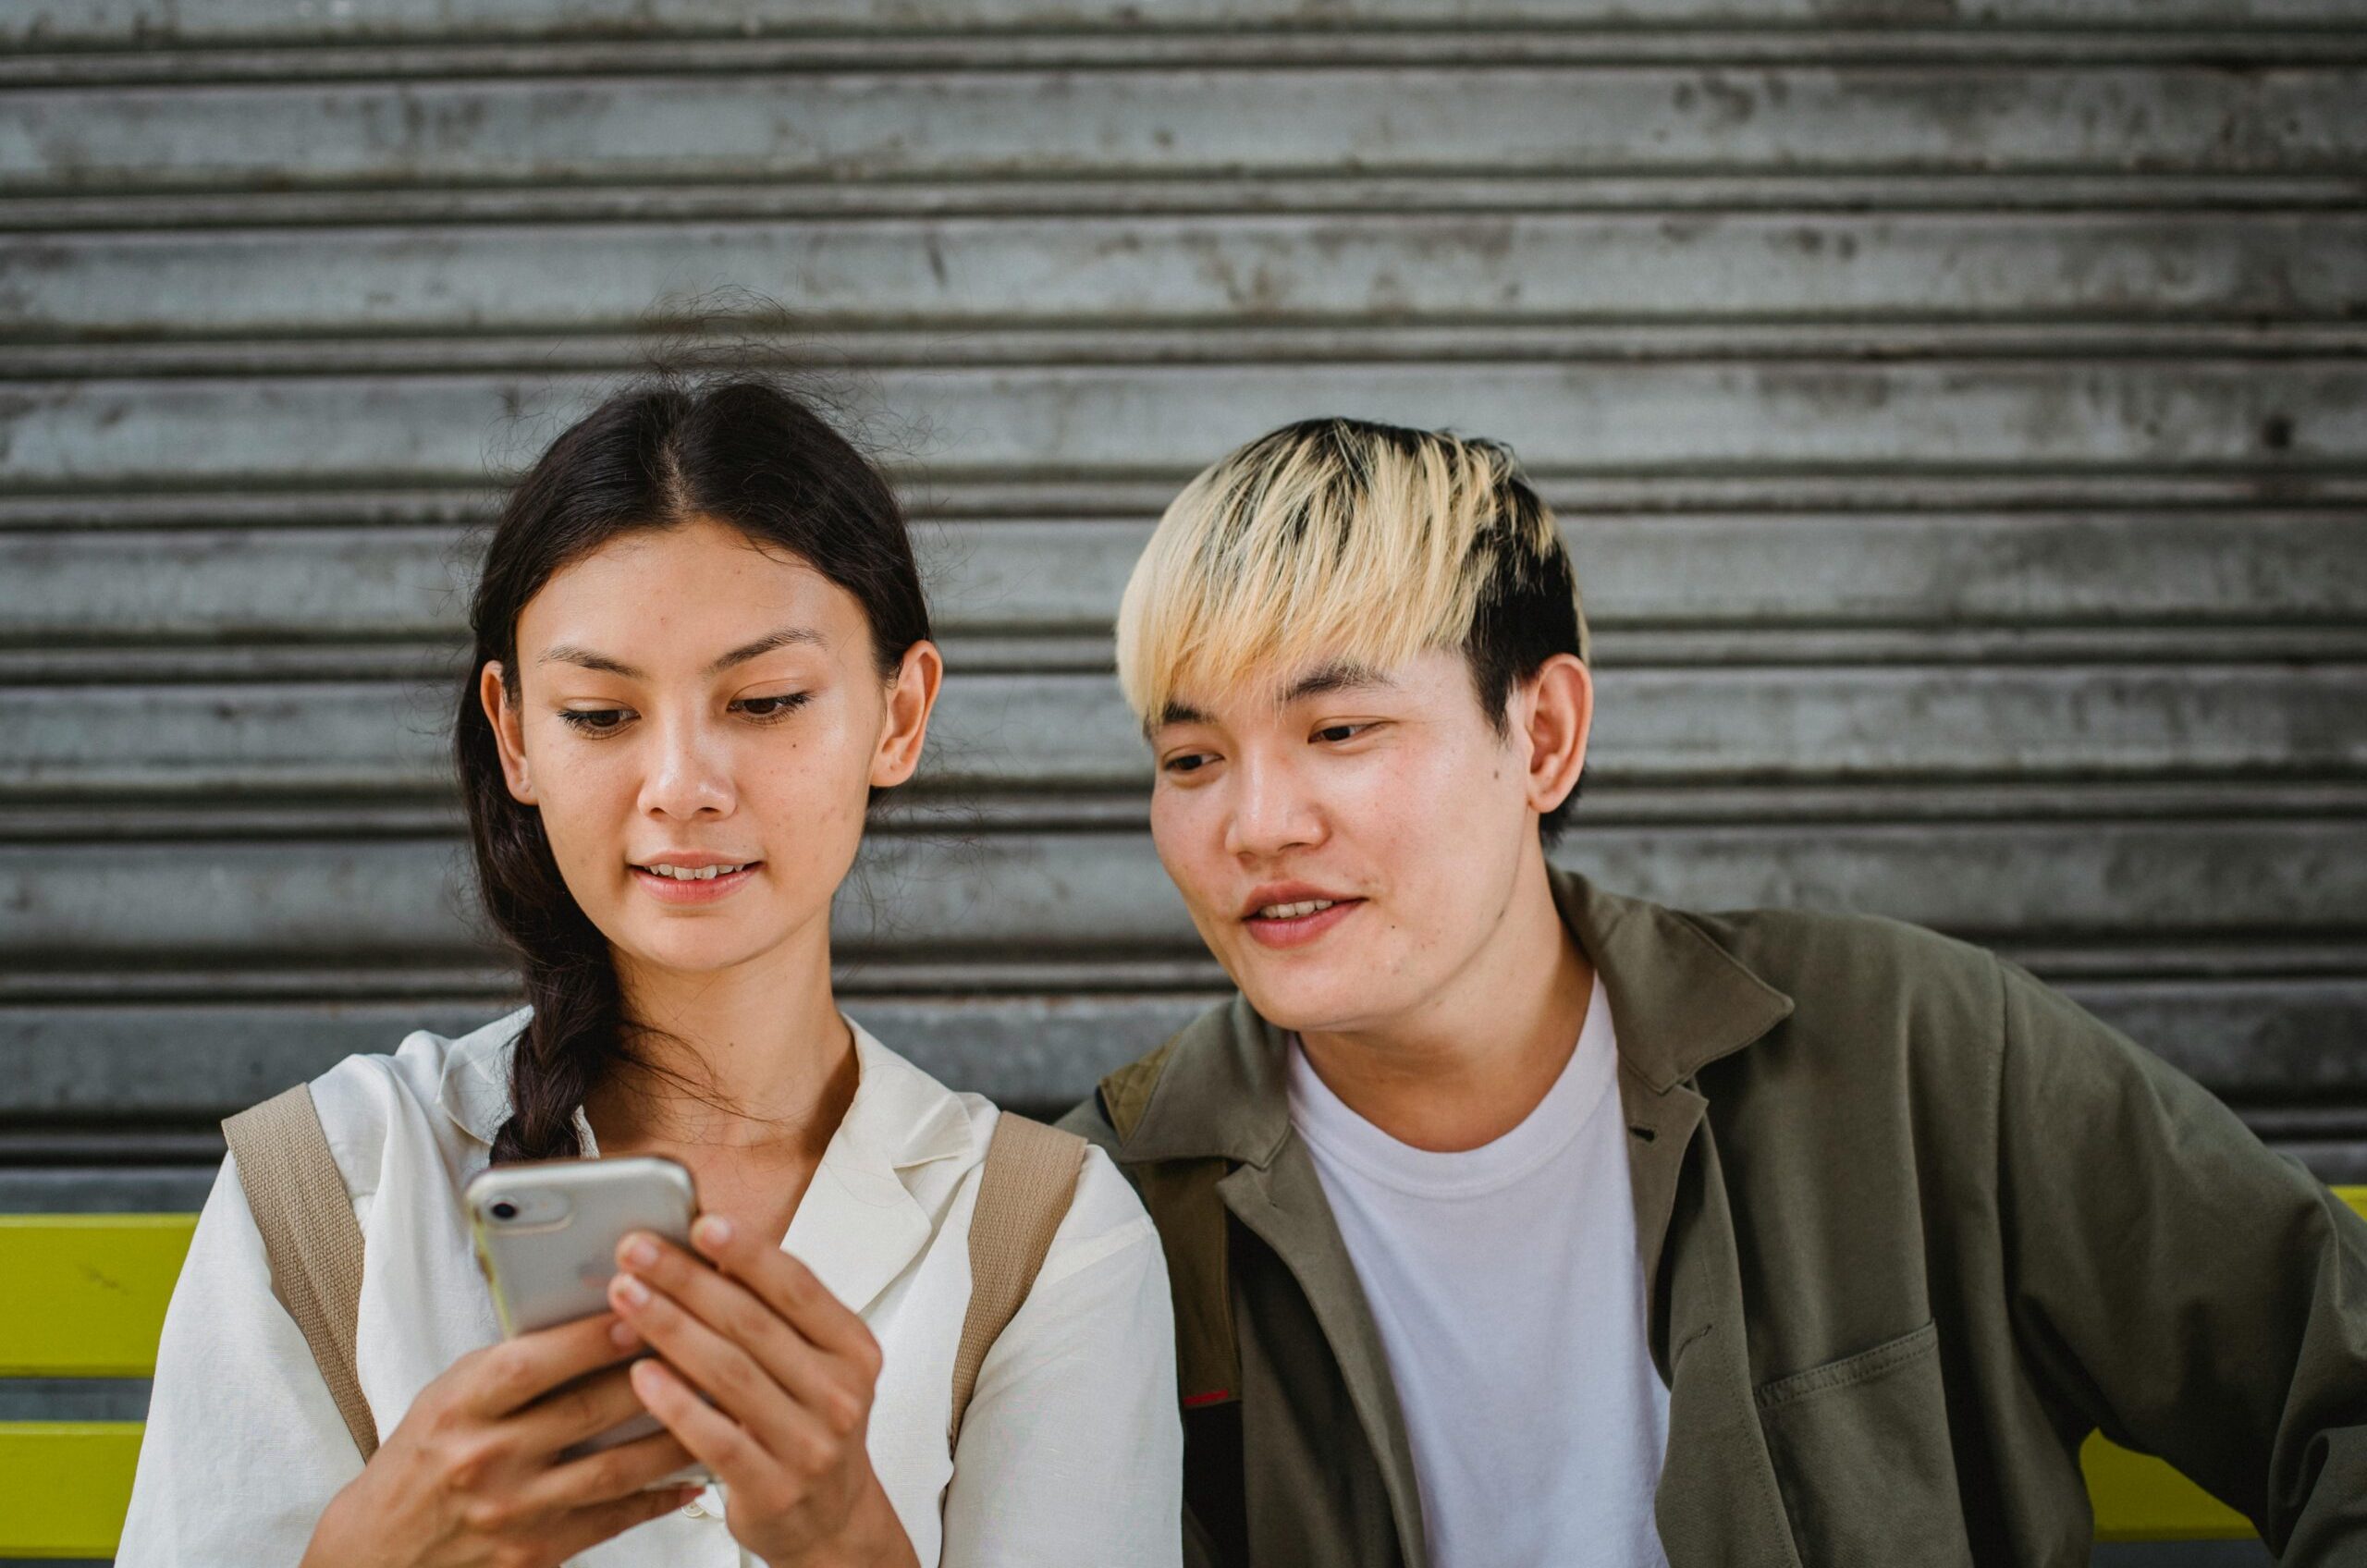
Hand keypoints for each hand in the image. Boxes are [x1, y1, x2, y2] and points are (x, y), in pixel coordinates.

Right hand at [299, 1311, 699, 1567]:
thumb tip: (595, 1316)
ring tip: (725, 1406)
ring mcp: (512, 1512)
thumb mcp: (448, 1397)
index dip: (593, 1337)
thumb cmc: (420, 1460)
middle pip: (589, 1411)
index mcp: (460, 1407)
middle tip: (710, 1345)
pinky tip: (695, 1476)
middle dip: (656, 1375)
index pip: (533, 1363)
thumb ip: (513, 1365)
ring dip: (676, 1437)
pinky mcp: (534, 1555)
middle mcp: (485, 1460)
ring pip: (615, 1469)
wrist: (378, 1554)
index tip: (645, 1307)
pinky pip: (613, 1520)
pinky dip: (660, 1497)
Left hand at [609, 1215, 918, 1567]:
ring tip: (625, 1297)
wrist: (832, 1519)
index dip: (748, 1252)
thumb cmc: (812, 1426)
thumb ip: (775, 1315)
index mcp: (853, 1349)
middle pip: (753, 1324)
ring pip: (730, 1373)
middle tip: (636, 1252)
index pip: (797, 1287)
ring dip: (670, 1328)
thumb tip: (710, 1252)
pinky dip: (675, 1403)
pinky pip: (715, 1437)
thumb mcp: (816, 1364)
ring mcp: (809, 1443)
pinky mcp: (773, 1487)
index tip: (700, 1223)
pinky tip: (640, 1374)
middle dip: (687, 1280)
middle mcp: (839, 1393)